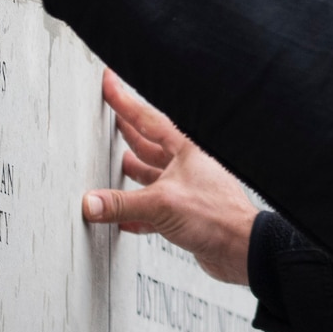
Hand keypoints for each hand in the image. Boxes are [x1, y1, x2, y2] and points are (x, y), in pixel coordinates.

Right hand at [83, 69, 258, 285]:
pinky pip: (155, 207)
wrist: (240, 248)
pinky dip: (138, 211)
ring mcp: (187, 187)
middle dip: (128, 131)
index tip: (109, 83)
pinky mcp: (186, 212)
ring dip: (134, 171)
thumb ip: (122, 204)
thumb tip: (92, 202)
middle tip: (110, 118)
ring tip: (117, 163)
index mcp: (185, 148)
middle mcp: (186, 164)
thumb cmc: (218, 215)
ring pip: (153, 174)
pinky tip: (126, 217)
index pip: (147, 117)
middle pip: (150, 142)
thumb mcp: (161, 204)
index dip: (124, 100)